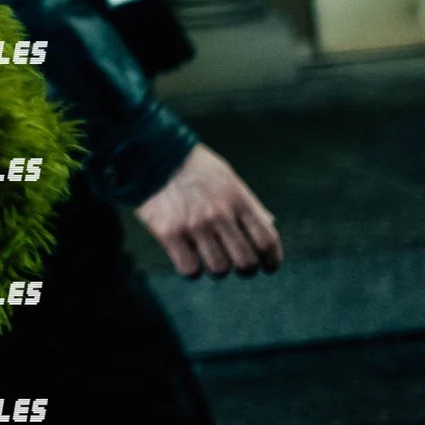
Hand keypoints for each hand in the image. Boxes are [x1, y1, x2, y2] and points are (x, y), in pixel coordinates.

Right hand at [134, 144, 281, 277]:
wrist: (152, 154)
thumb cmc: (194, 167)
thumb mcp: (228, 179)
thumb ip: (249, 203)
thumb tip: (269, 224)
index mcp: (237, 199)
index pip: (266, 240)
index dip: (272, 259)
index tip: (268, 266)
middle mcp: (219, 214)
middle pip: (245, 261)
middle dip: (246, 269)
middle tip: (239, 265)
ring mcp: (194, 225)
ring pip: (219, 269)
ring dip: (218, 269)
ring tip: (211, 259)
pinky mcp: (169, 233)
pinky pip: (189, 269)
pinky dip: (192, 270)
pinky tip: (189, 258)